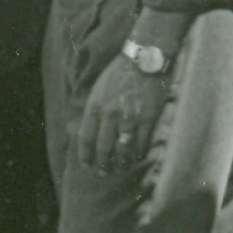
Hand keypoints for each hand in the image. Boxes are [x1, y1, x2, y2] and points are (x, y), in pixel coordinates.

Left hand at [76, 53, 171, 174]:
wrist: (144, 59)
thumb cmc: (120, 73)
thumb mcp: (98, 89)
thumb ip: (94, 110)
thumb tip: (90, 131)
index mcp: (94, 106)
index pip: (85, 138)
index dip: (85, 155)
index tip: (86, 164)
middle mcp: (109, 114)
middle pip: (103, 148)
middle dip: (102, 164)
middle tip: (103, 172)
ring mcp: (129, 118)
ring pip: (123, 150)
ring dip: (121, 163)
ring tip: (120, 168)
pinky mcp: (147, 119)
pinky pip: (141, 144)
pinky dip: (138, 154)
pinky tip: (136, 158)